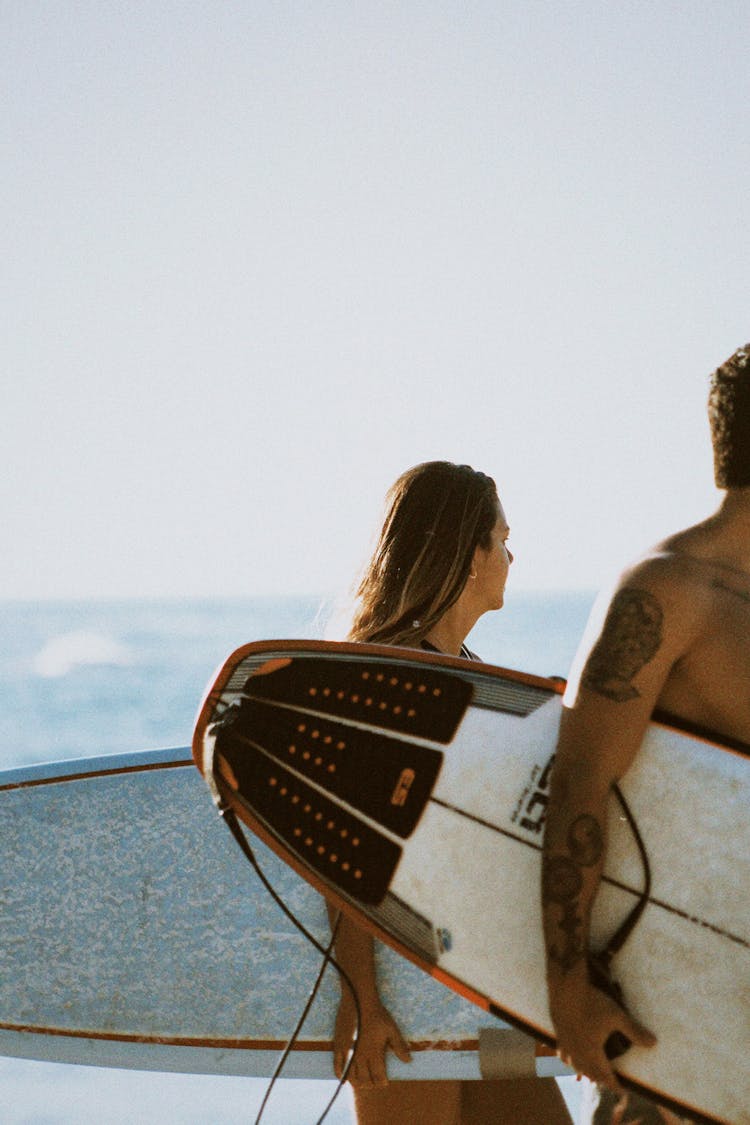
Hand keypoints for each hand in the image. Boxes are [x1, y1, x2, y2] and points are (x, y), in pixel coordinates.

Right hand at [333, 995, 411, 1086]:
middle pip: (364, 1080)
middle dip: (370, 1084)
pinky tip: (344, 1078)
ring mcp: (348, 1052)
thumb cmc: (377, 1015)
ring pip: (351, 1076)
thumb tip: (408, 1061)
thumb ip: (399, 1046)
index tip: (384, 1082)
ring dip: (356, 1082)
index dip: (381, 1082)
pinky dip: (340, 1075)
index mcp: (374, 1053)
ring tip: (361, 1081)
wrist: (359, 1000)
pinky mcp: (338, 1046)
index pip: (378, 1077)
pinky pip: (337, 1066)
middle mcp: (360, 1056)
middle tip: (373, 1083)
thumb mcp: (392, 1029)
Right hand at [551, 971, 656, 1090]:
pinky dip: (567, 1060)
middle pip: (590, 1073)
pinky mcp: (558, 1033)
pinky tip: (567, 1058)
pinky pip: (562, 1054)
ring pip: (574, 1066)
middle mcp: (577, 1053)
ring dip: (584, 1072)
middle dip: (600, 1080)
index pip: (606, 1076)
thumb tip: (654, 1043)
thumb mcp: (617, 1016)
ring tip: (589, 1074)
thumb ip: (634, 1031)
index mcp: (592, 1052)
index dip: (616, 1085)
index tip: (623, 1091)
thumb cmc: (592, 1002)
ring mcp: (566, 1044)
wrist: (565, 987)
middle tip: (609, 1083)